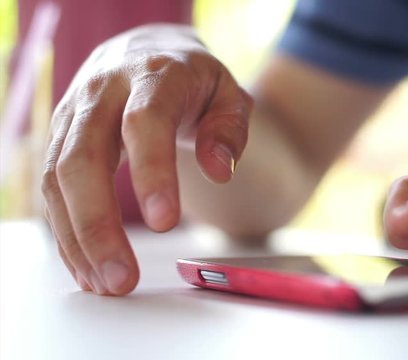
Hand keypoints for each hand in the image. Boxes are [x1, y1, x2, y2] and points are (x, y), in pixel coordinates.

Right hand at [42, 25, 251, 294]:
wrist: (146, 51)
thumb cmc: (193, 79)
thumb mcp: (228, 92)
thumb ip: (229, 128)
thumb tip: (220, 171)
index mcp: (152, 75)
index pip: (145, 122)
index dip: (152, 171)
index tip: (165, 222)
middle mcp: (102, 93)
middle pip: (83, 158)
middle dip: (97, 224)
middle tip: (121, 278)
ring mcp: (73, 115)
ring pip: (57, 179)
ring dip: (76, 238)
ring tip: (106, 284)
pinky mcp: (60, 138)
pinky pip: (52, 189)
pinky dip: (67, 231)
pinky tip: (87, 266)